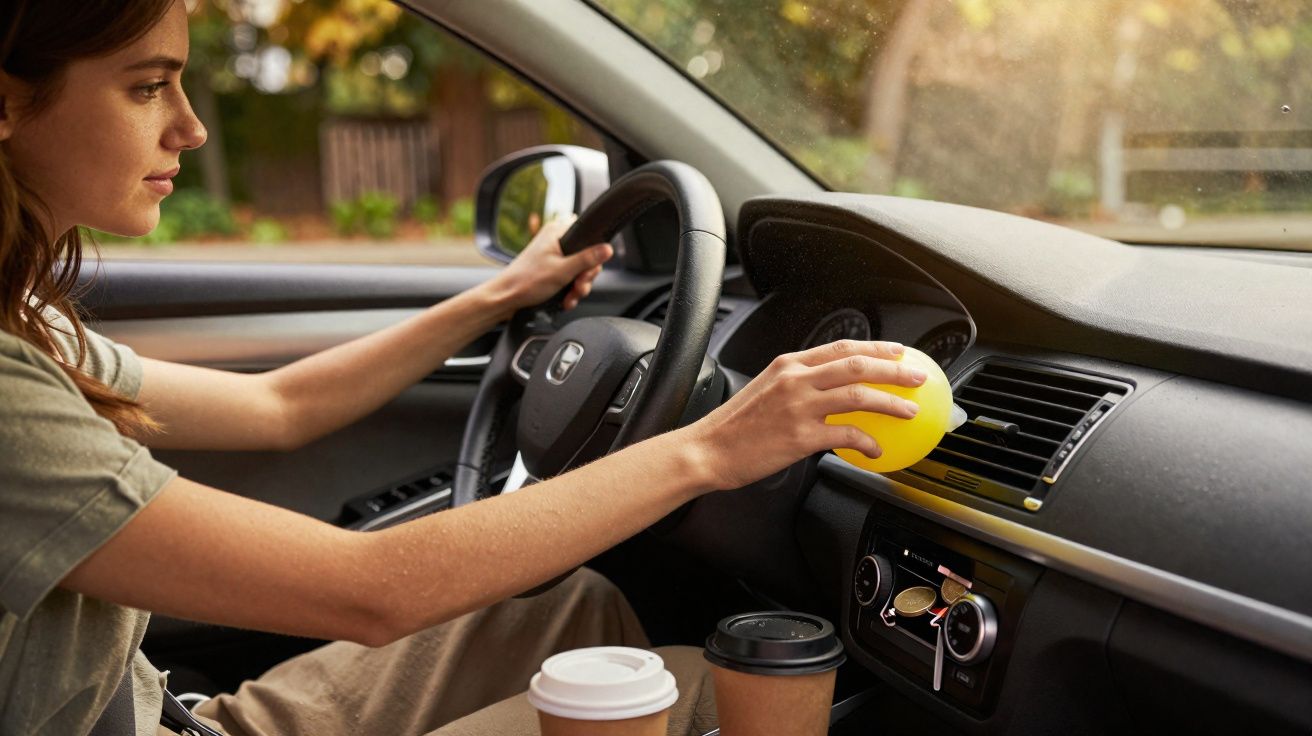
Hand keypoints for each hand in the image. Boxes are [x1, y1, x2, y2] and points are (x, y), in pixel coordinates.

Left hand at [487, 214, 613, 315]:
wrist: (507, 298)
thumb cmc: (527, 281)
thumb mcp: (563, 270)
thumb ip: (587, 259)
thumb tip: (607, 248)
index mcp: (557, 231)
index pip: (589, 234)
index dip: (594, 254)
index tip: (588, 271)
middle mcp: (556, 240)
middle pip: (587, 255)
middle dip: (585, 276)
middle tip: (578, 285)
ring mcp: (554, 255)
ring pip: (579, 269)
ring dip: (578, 286)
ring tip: (570, 296)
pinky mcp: (551, 269)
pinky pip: (570, 277)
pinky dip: (570, 290)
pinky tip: (565, 299)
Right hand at [685, 340, 926, 490]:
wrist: (707, 450)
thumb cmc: (734, 427)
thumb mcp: (765, 390)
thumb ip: (796, 385)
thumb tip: (829, 391)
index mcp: (788, 365)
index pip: (841, 348)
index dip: (875, 347)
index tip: (898, 351)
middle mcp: (796, 379)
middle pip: (858, 364)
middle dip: (895, 368)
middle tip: (917, 376)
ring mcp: (799, 406)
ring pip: (859, 395)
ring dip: (892, 403)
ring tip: (910, 411)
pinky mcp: (800, 436)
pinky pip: (846, 435)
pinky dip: (867, 442)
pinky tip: (876, 449)